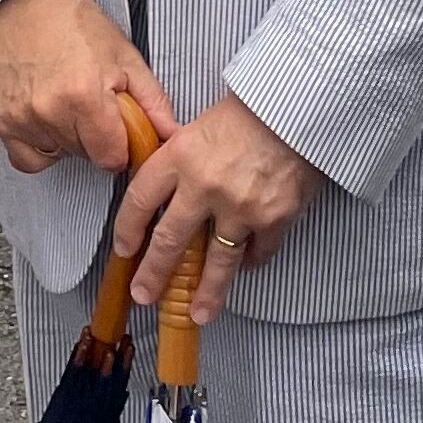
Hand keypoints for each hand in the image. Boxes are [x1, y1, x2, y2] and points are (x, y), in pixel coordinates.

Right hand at [0, 0, 175, 178]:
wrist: (28, 2)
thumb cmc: (74, 23)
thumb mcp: (125, 57)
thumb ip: (153, 102)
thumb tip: (171, 134)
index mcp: (84, 97)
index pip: (111, 158)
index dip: (121, 148)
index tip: (120, 134)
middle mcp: (49, 111)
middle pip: (85, 156)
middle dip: (95, 138)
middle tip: (93, 106)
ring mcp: (21, 118)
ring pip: (58, 156)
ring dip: (68, 140)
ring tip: (68, 105)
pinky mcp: (2, 120)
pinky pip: (26, 158)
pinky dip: (40, 147)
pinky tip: (47, 122)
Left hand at [117, 93, 323, 322]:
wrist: (299, 108)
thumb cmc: (248, 112)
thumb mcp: (198, 128)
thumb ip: (180, 162)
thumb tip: (165, 196)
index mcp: (179, 157)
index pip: (140, 200)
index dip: (127, 229)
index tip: (124, 249)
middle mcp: (204, 186)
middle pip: (170, 241)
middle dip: (154, 274)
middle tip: (144, 294)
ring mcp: (240, 207)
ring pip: (217, 262)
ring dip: (206, 292)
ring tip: (198, 314)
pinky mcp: (274, 218)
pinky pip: (256, 253)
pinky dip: (249, 262)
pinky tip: (242, 268)